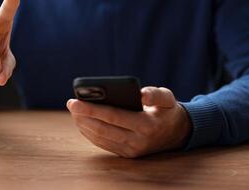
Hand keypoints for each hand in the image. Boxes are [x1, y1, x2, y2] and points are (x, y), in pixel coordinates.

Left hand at [67, 86, 191, 157]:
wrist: (177, 133)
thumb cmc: (167, 110)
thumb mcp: (168, 97)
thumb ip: (155, 93)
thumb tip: (140, 93)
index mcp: (146, 125)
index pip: (113, 116)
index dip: (92, 109)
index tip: (76, 101)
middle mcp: (137, 141)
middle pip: (103, 128)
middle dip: (83, 116)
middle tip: (70, 103)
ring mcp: (131, 150)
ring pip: (101, 137)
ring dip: (84, 125)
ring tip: (74, 111)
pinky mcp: (126, 154)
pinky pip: (104, 143)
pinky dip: (90, 133)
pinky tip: (82, 122)